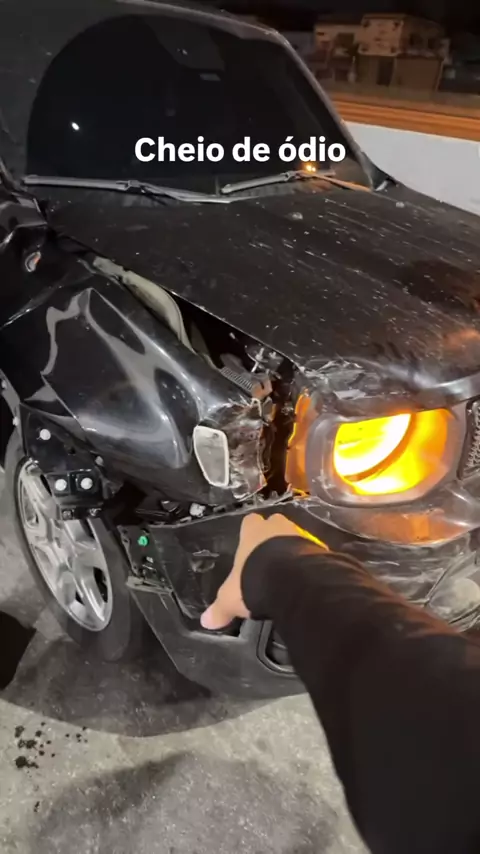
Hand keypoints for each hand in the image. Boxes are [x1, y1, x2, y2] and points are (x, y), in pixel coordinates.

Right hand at [200, 513, 326, 630]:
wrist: (293, 581)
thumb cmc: (254, 580)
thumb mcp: (231, 598)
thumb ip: (220, 608)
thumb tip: (205, 622)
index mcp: (252, 531)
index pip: (249, 522)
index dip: (249, 533)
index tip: (249, 547)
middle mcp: (277, 526)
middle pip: (275, 525)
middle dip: (273, 539)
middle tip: (269, 561)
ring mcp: (300, 534)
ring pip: (295, 538)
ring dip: (293, 552)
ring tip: (289, 575)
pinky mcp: (319, 548)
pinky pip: (312, 553)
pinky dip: (309, 563)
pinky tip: (305, 581)